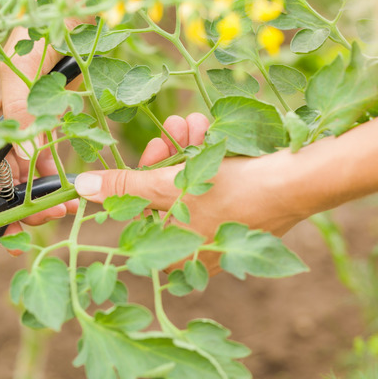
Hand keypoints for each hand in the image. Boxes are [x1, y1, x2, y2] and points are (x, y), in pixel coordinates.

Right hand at [0, 28, 80, 246]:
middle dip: (24, 201)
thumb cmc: (34, 39)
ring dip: (42, 192)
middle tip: (48, 217)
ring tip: (62, 208)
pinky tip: (65, 187)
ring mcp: (18, 126)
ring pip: (26, 171)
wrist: (60, 13)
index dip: (1, 199)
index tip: (18, 220)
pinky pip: (44, 156)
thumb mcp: (23, 78)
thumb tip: (23, 159)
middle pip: (5, 176)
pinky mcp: (40, 123)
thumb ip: (21, 118)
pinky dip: (53, 174)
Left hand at [74, 113, 306, 274]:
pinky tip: (208, 128)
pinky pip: (211, 183)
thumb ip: (123, 188)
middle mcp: (194, 249)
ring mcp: (217, 232)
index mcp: (174, 255)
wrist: (298, 184)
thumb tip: (79, 188)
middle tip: (170, 130)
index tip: (144, 155)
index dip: (136, 183)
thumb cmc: (231, 193)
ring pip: (187, 185)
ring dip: (186, 149)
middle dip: (165, 158)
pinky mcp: (237, 212)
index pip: (138, 218)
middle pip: (163, 198)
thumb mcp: (169, 187)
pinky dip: (207, 156)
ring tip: (192, 122)